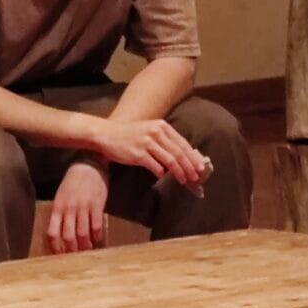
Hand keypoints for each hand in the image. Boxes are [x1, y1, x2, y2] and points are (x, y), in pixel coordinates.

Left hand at [46, 160, 109, 251]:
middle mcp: (69, 209)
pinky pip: (96, 226)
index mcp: (58, 207)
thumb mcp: (61, 195)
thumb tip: (61, 233)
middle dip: (71, 250)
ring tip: (87, 249)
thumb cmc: (73, 181)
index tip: (60, 253)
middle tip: (75, 256)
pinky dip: (97, 236)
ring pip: (82, 234)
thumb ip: (61, 213)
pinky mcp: (96, 206)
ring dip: (85, 245)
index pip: (53, 232)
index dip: (56, 246)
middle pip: (68, 237)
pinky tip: (97, 239)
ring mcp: (83, 207)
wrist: (89, 165)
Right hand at [83, 115, 210, 188]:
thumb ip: (165, 140)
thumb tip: (182, 157)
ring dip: (179, 172)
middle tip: (196, 177)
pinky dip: (162, 173)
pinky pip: (155, 166)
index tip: (201, 168)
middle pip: (179, 152)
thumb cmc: (129, 135)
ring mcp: (147, 143)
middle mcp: (156, 132)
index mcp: (162, 126)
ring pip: (170, 160)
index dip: (193, 157)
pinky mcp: (138, 154)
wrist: (107, 134)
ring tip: (184, 180)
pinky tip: (164, 177)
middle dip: (190, 166)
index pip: (183, 143)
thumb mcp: (149, 131)